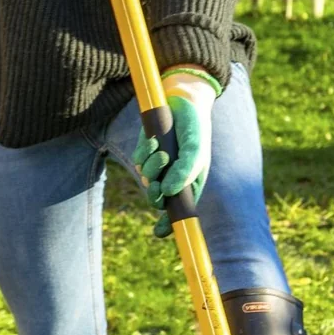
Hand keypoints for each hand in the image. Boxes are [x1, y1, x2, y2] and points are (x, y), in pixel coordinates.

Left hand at [132, 71, 216, 237]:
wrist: (183, 102)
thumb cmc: (195, 129)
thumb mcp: (195, 150)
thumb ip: (184, 171)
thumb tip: (168, 192)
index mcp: (189, 184)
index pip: (178, 211)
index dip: (168, 225)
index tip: (159, 232)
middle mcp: (172, 178)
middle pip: (158, 200)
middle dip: (154, 195)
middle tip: (156, 186)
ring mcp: (158, 166)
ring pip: (147, 179)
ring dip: (151, 168)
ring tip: (162, 152)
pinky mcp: (145, 153)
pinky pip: (138, 161)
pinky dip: (144, 154)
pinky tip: (153, 142)